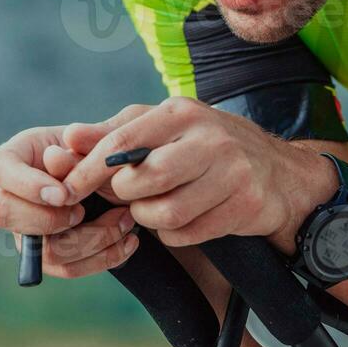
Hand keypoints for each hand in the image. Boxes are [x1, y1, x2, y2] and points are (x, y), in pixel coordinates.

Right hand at [0, 106, 150, 278]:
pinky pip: (68, 268)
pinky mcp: (49, 254)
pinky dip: (103, 257)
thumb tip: (54, 158)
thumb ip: (83, 146)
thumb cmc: (110, 151)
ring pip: (42, 251)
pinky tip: (129, 241)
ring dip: (91, 239)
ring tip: (125, 220)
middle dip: (49, 219)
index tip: (63, 195)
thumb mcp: (103, 142)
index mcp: (19, 155)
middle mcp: (13, 194)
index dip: (26, 185)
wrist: (129, 177)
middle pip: (4, 215)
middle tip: (83, 211)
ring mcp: (27, 228)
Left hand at [60, 97, 339, 250]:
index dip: (87, 170)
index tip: (67, 191)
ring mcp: (233, 172)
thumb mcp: (163, 130)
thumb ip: (113, 134)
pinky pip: (188, 233)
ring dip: (149, 219)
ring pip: (164, 213)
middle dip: (126, 196)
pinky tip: (184, 219)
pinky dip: (175, 234)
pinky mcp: (245, 205)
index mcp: (183, 112)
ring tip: (156, 208)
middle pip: (143, 179)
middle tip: (129, 197)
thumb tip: (67, 139)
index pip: (122, 141)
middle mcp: (210, 137)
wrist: (280, 173)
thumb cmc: (208, 148)